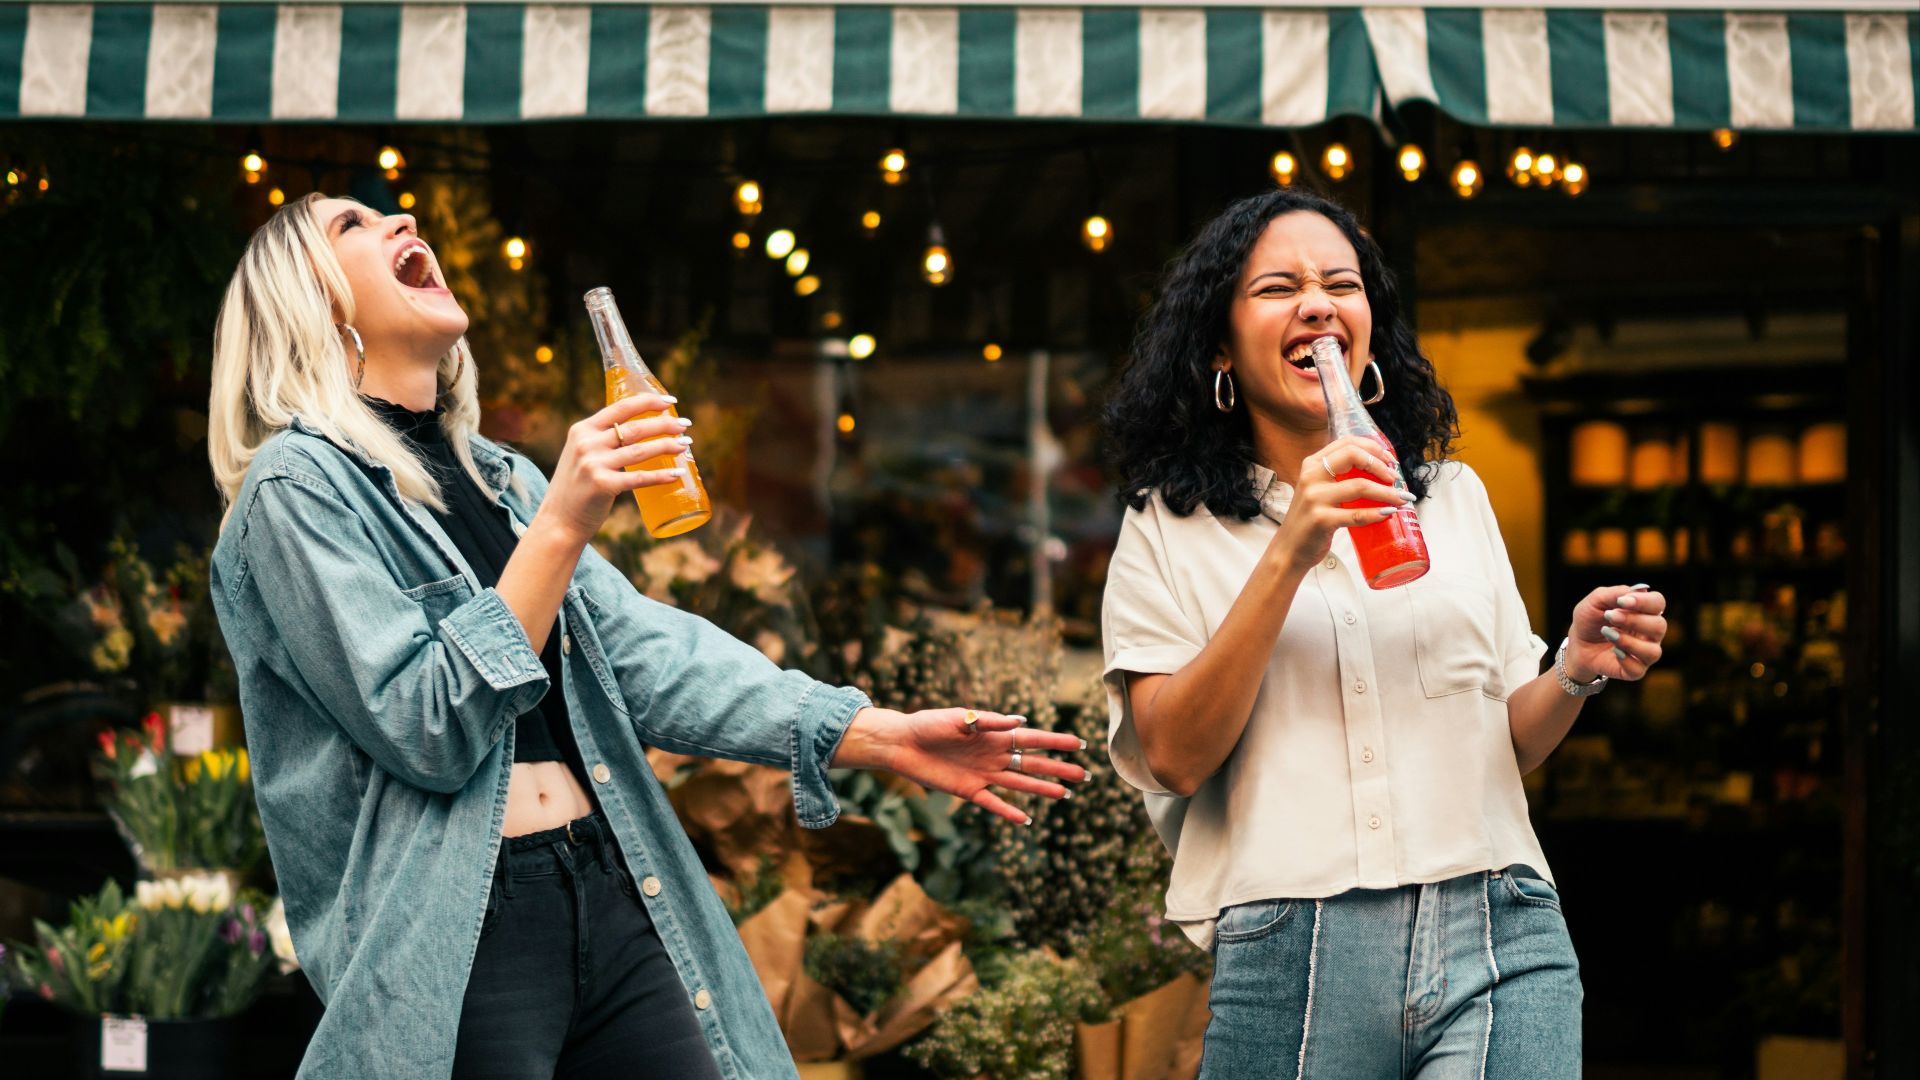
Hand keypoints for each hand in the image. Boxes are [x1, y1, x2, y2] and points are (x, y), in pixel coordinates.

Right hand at [534, 392, 693, 545]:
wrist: (559, 520)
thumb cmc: (578, 486)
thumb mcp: (581, 453)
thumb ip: (602, 439)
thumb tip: (641, 429)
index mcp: (582, 429)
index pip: (621, 406)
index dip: (649, 401)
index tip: (670, 401)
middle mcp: (587, 443)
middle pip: (635, 428)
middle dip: (665, 424)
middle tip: (685, 426)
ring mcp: (594, 464)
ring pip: (641, 450)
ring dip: (667, 445)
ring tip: (685, 445)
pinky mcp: (603, 485)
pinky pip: (640, 478)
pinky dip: (661, 476)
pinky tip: (677, 473)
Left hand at [832, 707, 1089, 824]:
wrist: (902, 743)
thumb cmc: (929, 724)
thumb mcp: (957, 718)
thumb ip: (987, 721)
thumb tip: (1019, 722)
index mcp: (994, 733)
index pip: (1031, 739)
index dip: (1055, 742)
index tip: (1078, 745)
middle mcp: (994, 755)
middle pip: (1032, 763)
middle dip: (1057, 768)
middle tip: (1083, 775)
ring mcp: (983, 774)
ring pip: (1019, 783)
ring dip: (1041, 788)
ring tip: (1064, 795)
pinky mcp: (969, 790)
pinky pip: (993, 803)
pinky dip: (1008, 811)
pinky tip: (1026, 819)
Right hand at [1269, 435, 1409, 573]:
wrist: (1289, 548)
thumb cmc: (1310, 519)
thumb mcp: (1318, 490)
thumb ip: (1338, 477)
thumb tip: (1379, 472)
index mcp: (1312, 464)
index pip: (1347, 443)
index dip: (1374, 448)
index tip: (1390, 461)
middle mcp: (1311, 476)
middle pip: (1354, 455)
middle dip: (1381, 465)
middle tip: (1395, 478)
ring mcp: (1315, 498)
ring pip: (1360, 486)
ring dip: (1387, 492)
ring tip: (1402, 498)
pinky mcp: (1321, 519)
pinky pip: (1357, 514)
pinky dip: (1376, 513)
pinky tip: (1388, 513)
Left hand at [1567, 584, 1666, 682]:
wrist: (1577, 644)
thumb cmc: (1590, 620)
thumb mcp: (1595, 601)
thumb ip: (1615, 593)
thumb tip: (1640, 590)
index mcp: (1645, 612)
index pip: (1658, 603)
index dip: (1645, 601)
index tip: (1622, 601)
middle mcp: (1650, 633)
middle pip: (1659, 626)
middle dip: (1634, 620)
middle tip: (1610, 616)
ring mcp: (1644, 653)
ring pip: (1653, 651)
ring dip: (1629, 642)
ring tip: (1608, 633)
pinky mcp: (1635, 670)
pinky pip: (1638, 669)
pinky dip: (1625, 660)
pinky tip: (1613, 651)